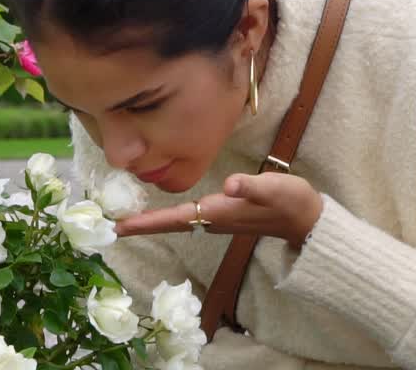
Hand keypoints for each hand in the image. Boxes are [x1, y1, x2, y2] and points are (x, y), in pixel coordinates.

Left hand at [115, 172, 323, 248]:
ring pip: (177, 221)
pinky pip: (188, 216)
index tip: (117, 228)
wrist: (306, 217)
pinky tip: (160, 209)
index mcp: (217, 213)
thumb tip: (230, 186)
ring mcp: (217, 219)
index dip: (146, 223)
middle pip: (169, 224)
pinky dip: (169, 215)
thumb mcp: (271, 188)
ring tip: (125, 218)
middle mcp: (212, 219)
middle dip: (140, 225)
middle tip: (109, 225)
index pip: (174, 219)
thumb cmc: (288, 200)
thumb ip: (250, 186)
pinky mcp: (224, 213)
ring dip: (152, 221)